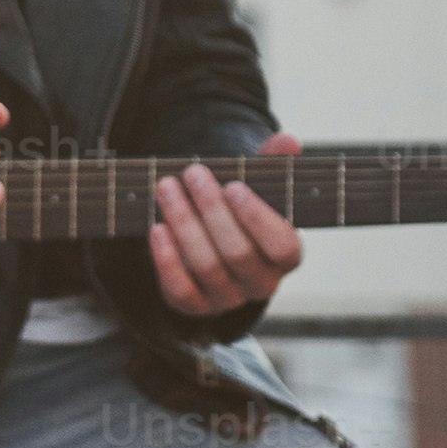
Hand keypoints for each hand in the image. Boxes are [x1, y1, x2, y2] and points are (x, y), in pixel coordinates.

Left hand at [149, 133, 301, 318]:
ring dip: (183, 223)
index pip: (283, 247)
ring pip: (207, 267)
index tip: (234, 186)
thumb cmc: (240, 211)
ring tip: (166, 188)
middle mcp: (261, 283)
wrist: (212, 245)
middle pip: (238, 253)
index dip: (257, 218)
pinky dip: (167, 258)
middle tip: (193, 173)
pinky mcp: (196, 306)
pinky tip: (157, 228)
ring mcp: (228, 298)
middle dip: (211, 209)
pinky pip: (181, 289)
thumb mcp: (258, 185)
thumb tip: (289, 141)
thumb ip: (274, 163)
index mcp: (285, 256)